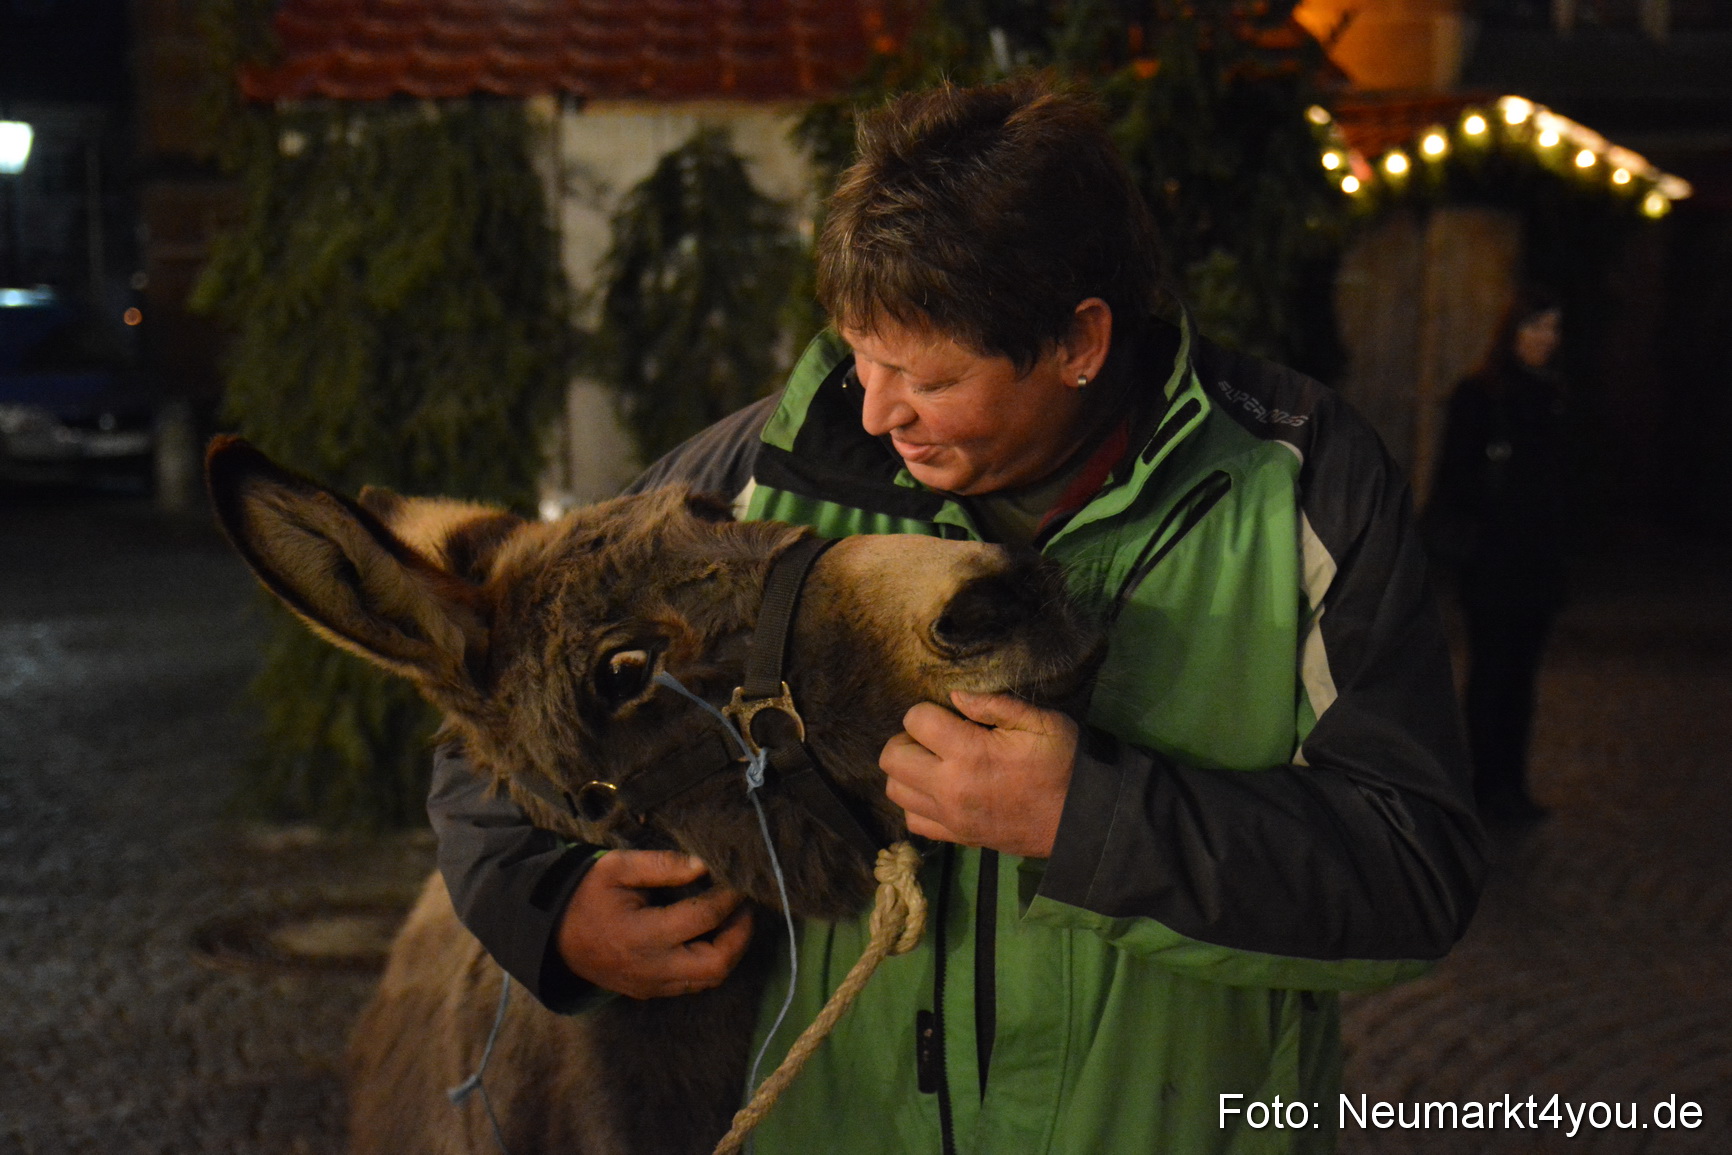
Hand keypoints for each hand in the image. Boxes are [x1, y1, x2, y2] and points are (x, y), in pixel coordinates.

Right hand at [555, 850, 753, 999]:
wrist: (552, 936)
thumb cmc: (585, 895)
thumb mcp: (616, 868)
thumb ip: (661, 865)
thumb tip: (703, 865)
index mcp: (642, 935)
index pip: (703, 918)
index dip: (728, 897)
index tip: (737, 879)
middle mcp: (651, 968)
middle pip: (717, 965)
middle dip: (740, 935)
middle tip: (744, 906)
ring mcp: (651, 985)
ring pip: (708, 980)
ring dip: (729, 951)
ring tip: (732, 919)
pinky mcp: (650, 992)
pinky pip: (692, 984)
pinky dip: (709, 962)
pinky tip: (709, 935)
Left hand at [880, 691, 1078, 858]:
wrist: (1080, 820)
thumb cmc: (1064, 764)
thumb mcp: (1041, 723)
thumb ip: (995, 705)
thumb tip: (954, 696)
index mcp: (970, 753)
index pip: (915, 721)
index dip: (928, 710)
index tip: (949, 715)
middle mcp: (950, 787)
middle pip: (892, 757)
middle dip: (908, 738)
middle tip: (934, 737)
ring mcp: (950, 817)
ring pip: (895, 790)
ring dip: (908, 771)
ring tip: (934, 763)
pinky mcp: (956, 837)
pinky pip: (912, 821)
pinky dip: (917, 804)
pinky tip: (938, 790)